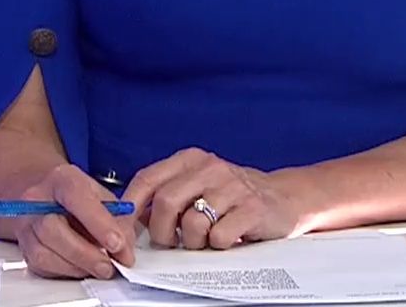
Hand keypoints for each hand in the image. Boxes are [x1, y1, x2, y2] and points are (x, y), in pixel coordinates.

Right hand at [13, 165, 134, 279]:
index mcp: (62, 179)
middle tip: (110, 265)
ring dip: (76, 266)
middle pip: (52, 229)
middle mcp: (37, 200)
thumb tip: (125, 250)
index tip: (117, 244)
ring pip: (43, 252)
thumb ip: (117, 219)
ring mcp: (26, 224)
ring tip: (100, 269)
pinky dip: (66, 272)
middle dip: (85, 253)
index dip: (97, 222)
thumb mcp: (102, 196)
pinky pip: (41, 266)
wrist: (48, 197)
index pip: (75, 196)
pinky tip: (82, 268)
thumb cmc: (79, 196)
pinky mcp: (23, 247)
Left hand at [123, 148, 306, 249]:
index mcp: (190, 159)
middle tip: (173, 242)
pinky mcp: (253, 208)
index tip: (121, 233)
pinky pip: (219, 237)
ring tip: (206, 238)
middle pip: (165, 202)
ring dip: (193, 242)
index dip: (129, 209)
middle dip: (162, 232)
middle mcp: (210, 167)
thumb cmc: (232, 197)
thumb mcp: (197, 186)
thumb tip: (129, 219)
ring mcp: (233, 186)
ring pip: (192, 223)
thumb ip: (166, 196)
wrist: (284, 198)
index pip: (147, 179)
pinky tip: (228, 237)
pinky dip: (218, 245)